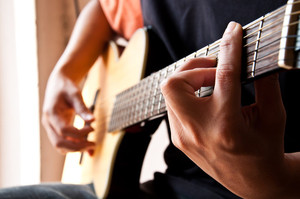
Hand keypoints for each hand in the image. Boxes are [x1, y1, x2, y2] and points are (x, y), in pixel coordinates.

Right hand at [42, 71, 94, 153]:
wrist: (58, 83)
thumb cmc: (66, 87)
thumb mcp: (75, 94)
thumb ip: (82, 108)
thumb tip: (92, 120)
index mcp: (51, 112)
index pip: (63, 130)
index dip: (79, 133)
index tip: (92, 128)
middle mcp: (48, 123)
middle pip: (59, 143)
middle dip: (77, 147)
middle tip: (93, 144)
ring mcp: (51, 127)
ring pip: (60, 146)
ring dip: (75, 148)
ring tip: (91, 144)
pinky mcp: (56, 129)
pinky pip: (64, 142)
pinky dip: (74, 146)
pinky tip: (86, 145)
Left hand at [161, 22, 288, 197]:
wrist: (254, 183)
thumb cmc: (266, 150)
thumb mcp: (274, 116)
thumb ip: (266, 84)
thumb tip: (255, 57)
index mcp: (226, 124)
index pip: (224, 75)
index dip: (229, 48)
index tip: (233, 32)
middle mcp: (198, 131)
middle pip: (175, 83)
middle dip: (193, 66)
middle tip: (214, 68)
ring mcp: (184, 137)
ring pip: (170, 93)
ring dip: (190, 80)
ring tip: (211, 84)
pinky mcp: (178, 140)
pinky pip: (174, 106)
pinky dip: (187, 96)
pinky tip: (205, 100)